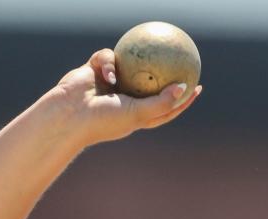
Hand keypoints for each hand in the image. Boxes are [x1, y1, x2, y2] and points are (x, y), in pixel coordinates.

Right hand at [52, 49, 201, 145]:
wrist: (69, 115)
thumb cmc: (104, 120)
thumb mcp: (138, 114)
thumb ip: (161, 102)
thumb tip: (184, 87)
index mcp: (138, 115)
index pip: (166, 107)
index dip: (183, 99)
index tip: (197, 87)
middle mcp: (126, 99)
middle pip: (150, 83)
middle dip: (164, 72)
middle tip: (181, 59)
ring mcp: (110, 84)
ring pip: (129, 66)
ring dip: (132, 63)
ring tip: (146, 50)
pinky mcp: (95, 70)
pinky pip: (108, 57)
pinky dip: (108, 63)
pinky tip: (108, 71)